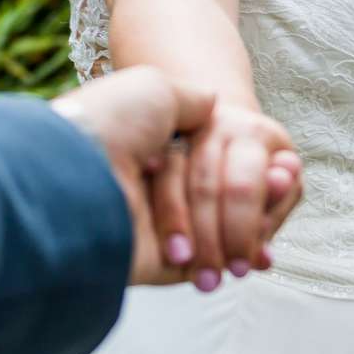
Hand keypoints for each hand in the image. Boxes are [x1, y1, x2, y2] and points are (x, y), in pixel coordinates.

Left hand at [53, 70, 299, 286]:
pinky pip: (208, 264)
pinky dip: (238, 256)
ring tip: (272, 212)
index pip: (216, 160)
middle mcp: (154, 186)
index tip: (279, 166)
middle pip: (226, 195)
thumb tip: (215, 103)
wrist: (73, 174)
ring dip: (251, 226)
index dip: (251, 165)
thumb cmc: (109, 124)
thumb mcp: (157, 89)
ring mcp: (157, 226)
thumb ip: (193, 99)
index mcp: (152, 147)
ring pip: (223, 230)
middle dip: (256, 195)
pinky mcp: (157, 264)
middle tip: (280, 182)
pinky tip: (260, 252)